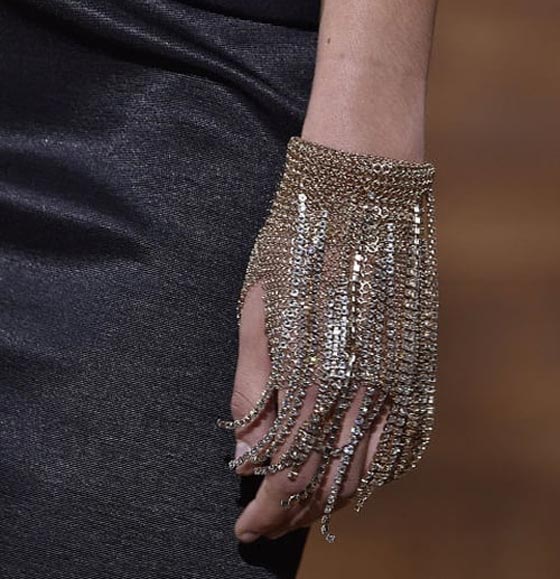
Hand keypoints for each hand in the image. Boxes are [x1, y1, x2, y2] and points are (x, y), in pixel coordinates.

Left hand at [216, 136, 437, 544]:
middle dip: (293, 511)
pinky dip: (377, 470)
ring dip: (334, 497)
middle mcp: (363, 385)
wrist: (360, 190)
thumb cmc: (295, 244)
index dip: (263, 508)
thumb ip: (253, 388)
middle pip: (328, 479)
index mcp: (313, 372)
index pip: (287, 472)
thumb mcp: (256, 310)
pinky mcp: (419, 361)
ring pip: (370, 467)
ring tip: (306, 509)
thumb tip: (245, 453)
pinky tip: (356, 477)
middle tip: (267, 525)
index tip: (243, 526)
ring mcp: (398, 375)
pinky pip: (406, 438)